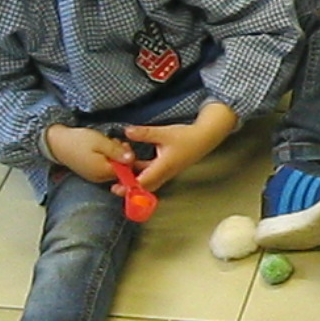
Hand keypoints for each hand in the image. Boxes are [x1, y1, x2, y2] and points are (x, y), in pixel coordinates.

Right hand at [45, 125, 132, 183]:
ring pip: (113, 167)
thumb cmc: (79, 141)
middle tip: (113, 142)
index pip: (127, 169)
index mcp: (103, 171)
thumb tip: (132, 159)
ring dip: (114, 155)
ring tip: (106, 144)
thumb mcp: (100, 142)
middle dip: (121, 155)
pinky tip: (101, 149)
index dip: (128, 156)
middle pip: (121, 169)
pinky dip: (106, 158)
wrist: (57, 143)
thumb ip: (116, 151)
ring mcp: (95, 177)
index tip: (122, 144)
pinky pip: (105, 167)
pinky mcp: (91, 173)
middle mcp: (100, 178)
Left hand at [123, 101, 237, 191]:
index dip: (129, 186)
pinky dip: (142, 174)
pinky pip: (153, 176)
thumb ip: (144, 133)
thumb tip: (126, 132)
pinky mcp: (168, 169)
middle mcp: (165, 173)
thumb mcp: (163, 133)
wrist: (204, 138)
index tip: (116, 186)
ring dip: (135, 181)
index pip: (144, 182)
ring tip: (121, 175)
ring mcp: (167, 172)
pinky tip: (133, 165)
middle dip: (129, 189)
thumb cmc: (186, 136)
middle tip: (115, 187)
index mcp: (163, 166)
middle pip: (145, 187)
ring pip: (149, 182)